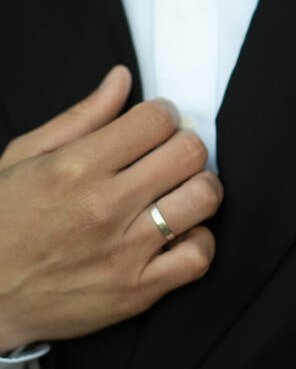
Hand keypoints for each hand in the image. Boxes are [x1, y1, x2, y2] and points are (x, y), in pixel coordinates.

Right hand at [0, 65, 222, 351]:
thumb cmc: (2, 223)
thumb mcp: (25, 158)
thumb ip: (81, 117)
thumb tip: (122, 79)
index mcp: (76, 166)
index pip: (155, 120)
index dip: (163, 114)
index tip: (156, 124)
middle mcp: (105, 206)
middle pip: (188, 153)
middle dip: (185, 146)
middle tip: (170, 156)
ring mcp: (125, 251)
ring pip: (203, 199)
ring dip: (201, 188)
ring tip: (181, 191)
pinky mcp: (138, 290)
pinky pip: (198, 257)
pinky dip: (200, 241)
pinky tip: (180, 233)